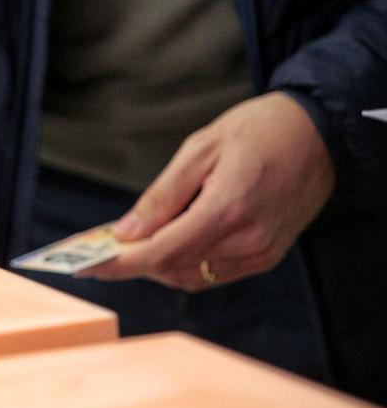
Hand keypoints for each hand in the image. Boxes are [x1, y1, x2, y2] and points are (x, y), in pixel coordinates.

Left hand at [80, 92, 333, 291]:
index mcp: (228, 208)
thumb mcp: (200, 149)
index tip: (86, 265)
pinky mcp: (267, 257)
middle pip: (173, 268)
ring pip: (192, 277)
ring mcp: (260, 253)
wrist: (320, 133)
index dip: (119, 263)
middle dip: (132, 263)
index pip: (161, 252)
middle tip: (98, 249)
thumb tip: (126, 232)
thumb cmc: (258, 130)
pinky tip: (166, 244)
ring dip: (157, 266)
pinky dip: (184, 264)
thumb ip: (162, 196)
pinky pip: (214, 273)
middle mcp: (247, 239)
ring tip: (128, 245)